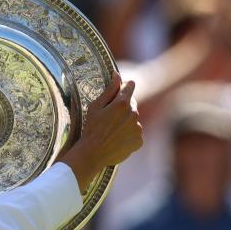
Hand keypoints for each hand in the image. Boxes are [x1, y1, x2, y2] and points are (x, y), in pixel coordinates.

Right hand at [59, 72, 142, 190]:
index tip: (118, 91)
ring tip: (111, 130)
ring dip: (126, 121)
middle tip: (108, 117)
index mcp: (123, 103)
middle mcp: (134, 114)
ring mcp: (138, 128)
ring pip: (133, 119)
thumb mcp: (96, 107)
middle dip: (123, 107)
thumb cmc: (91, 128)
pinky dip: (128, 134)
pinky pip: (135, 133)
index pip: (130, 86)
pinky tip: (116, 138)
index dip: (123, 87)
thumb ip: (109, 90)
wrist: (93, 153)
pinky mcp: (139, 141)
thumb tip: (117, 75)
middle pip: (132, 104)